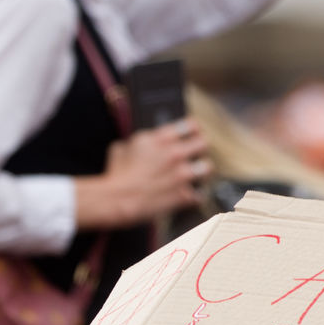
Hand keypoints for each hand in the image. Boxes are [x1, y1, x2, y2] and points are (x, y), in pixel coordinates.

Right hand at [81, 118, 207, 227]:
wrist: (116, 199)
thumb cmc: (116, 174)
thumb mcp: (121, 148)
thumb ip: (137, 143)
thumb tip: (140, 144)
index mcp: (160, 139)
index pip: (190, 125)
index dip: (192, 128)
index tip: (193, 132)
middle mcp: (175, 153)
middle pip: (204, 143)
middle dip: (199, 147)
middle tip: (195, 151)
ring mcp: (182, 174)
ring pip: (207, 167)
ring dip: (200, 171)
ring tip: (194, 174)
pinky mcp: (184, 194)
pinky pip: (198, 194)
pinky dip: (192, 196)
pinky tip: (185, 195)